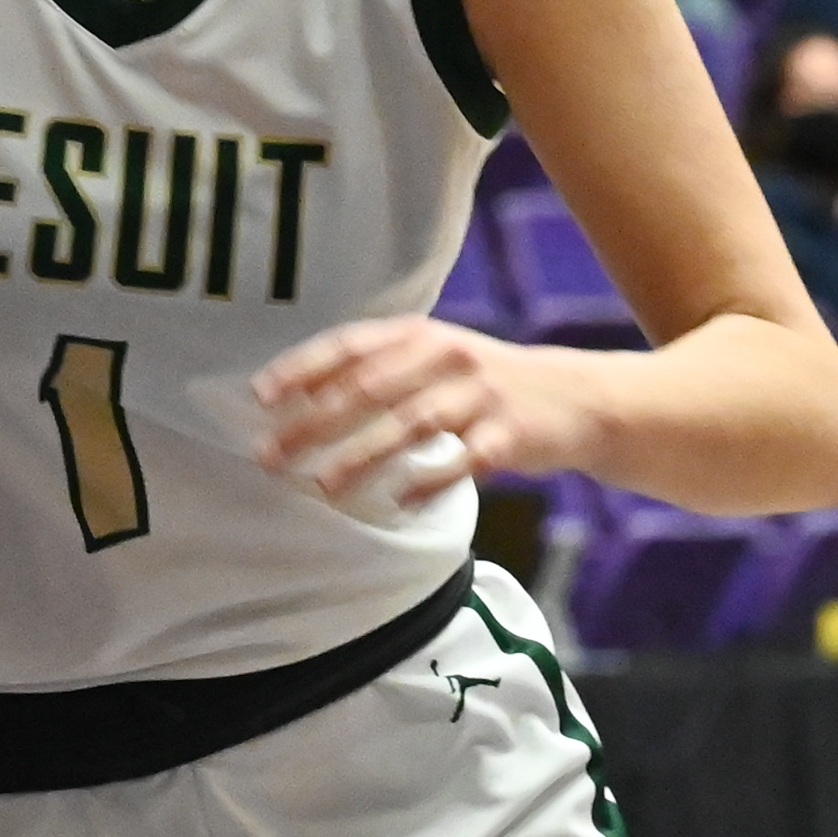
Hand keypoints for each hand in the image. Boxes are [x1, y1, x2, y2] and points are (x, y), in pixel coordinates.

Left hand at [253, 314, 604, 506]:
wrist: (576, 397)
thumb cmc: (481, 384)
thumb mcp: (433, 359)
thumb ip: (376, 369)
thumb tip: (294, 400)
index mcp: (419, 335)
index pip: (350, 346)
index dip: (302, 369)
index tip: (261, 397)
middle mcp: (447, 357)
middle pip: (369, 388)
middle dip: (315, 423)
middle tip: (273, 456)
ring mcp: (480, 395)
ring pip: (411, 424)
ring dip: (362, 456)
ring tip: (325, 486)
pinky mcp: (509, 434)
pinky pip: (464, 461)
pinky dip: (430, 481)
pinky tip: (400, 501)